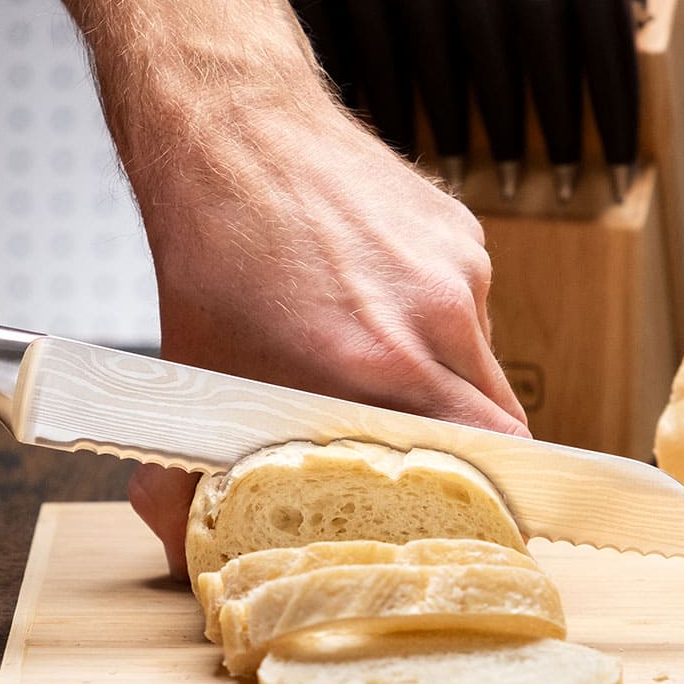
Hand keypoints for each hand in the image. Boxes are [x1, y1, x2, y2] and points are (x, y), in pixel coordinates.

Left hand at [125, 104, 529, 577]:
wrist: (233, 128)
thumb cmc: (212, 252)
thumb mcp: (191, 380)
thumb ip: (183, 485)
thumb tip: (184, 555)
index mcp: (384, 364)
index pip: (493, 458)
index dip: (491, 499)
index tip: (474, 522)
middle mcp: (438, 314)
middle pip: (500, 419)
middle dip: (469, 453)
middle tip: (423, 469)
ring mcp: (459, 267)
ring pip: (480, 359)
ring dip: (444, 381)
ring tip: (373, 366)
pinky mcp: (462, 231)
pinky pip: (468, 305)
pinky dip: (433, 322)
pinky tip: (372, 304)